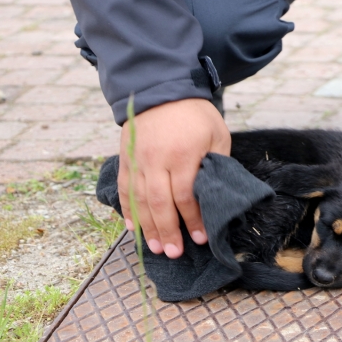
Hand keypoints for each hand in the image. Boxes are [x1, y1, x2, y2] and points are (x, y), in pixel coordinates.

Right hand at [118, 98, 230, 257]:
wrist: (161, 88)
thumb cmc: (195, 114)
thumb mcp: (217, 134)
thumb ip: (215, 164)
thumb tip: (214, 195)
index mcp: (182, 155)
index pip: (185, 196)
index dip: (193, 220)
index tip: (200, 237)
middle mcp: (156, 160)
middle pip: (159, 204)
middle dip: (167, 231)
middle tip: (174, 253)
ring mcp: (138, 160)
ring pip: (139, 201)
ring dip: (147, 228)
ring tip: (155, 248)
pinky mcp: (126, 158)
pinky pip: (124, 189)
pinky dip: (128, 211)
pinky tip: (134, 229)